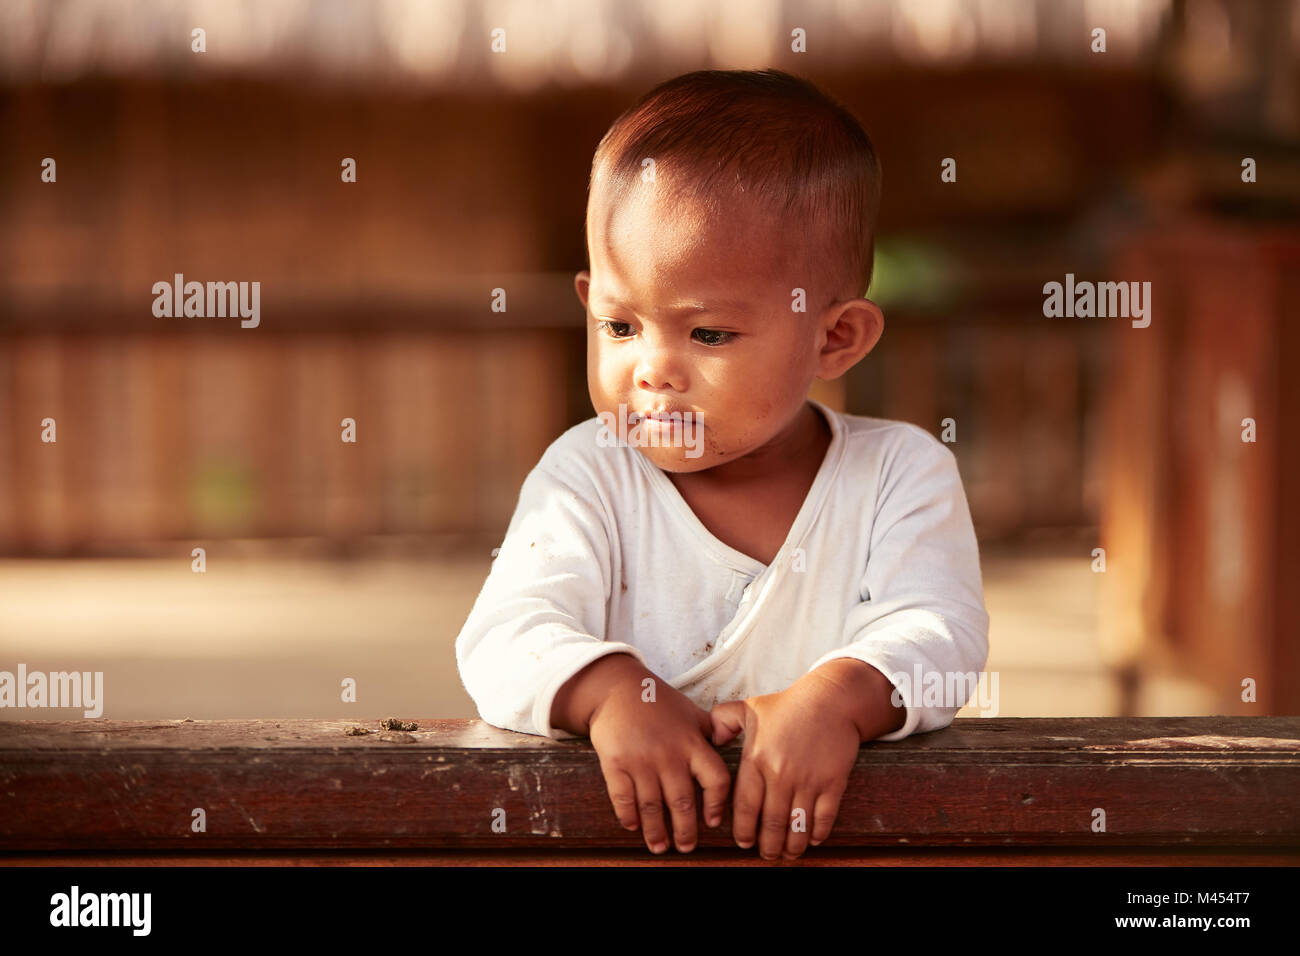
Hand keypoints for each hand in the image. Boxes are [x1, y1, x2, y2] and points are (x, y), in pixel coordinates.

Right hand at [588, 671, 730, 854]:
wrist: (616, 688)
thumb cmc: (657, 701)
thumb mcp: (690, 711)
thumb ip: (710, 731)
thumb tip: (730, 744)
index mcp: (692, 743)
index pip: (716, 780)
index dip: (717, 804)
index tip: (713, 822)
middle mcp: (669, 755)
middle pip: (683, 803)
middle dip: (685, 831)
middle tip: (686, 848)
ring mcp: (641, 761)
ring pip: (653, 807)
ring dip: (656, 831)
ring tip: (659, 847)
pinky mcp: (615, 763)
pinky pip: (624, 798)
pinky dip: (629, 816)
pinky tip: (633, 827)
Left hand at [710, 668, 875, 859]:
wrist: (831, 700)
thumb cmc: (788, 705)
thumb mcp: (750, 707)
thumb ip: (723, 720)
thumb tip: (712, 738)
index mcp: (757, 759)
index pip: (746, 806)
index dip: (744, 830)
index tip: (744, 843)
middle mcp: (780, 773)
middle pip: (771, 823)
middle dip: (768, 846)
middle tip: (766, 855)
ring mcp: (808, 780)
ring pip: (796, 826)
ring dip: (791, 846)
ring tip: (787, 854)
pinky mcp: (832, 782)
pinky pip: (823, 818)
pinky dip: (817, 833)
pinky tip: (812, 840)